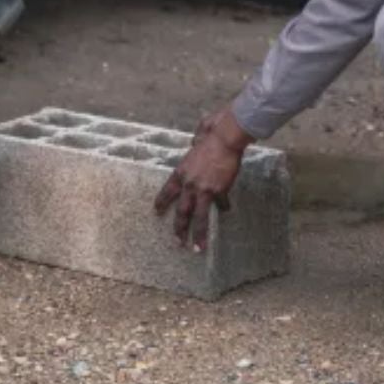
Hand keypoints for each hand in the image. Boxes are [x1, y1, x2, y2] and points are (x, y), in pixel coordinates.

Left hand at [154, 108, 252, 251]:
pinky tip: (227, 210)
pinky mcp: (218, 190)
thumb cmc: (212, 134)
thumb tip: (195, 141)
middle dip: (178, 229)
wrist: (225, 138)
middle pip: (181, 211)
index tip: (156, 212)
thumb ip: (195, 145)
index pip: (167, 191)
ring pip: (198, 217)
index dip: (162, 202)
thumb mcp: (197, 140)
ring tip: (197, 249)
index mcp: (181, 172)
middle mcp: (189, 184)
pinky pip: (221, 203)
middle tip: (177, 242)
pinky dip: (224, 206)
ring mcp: (203, 189)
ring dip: (197, 235)